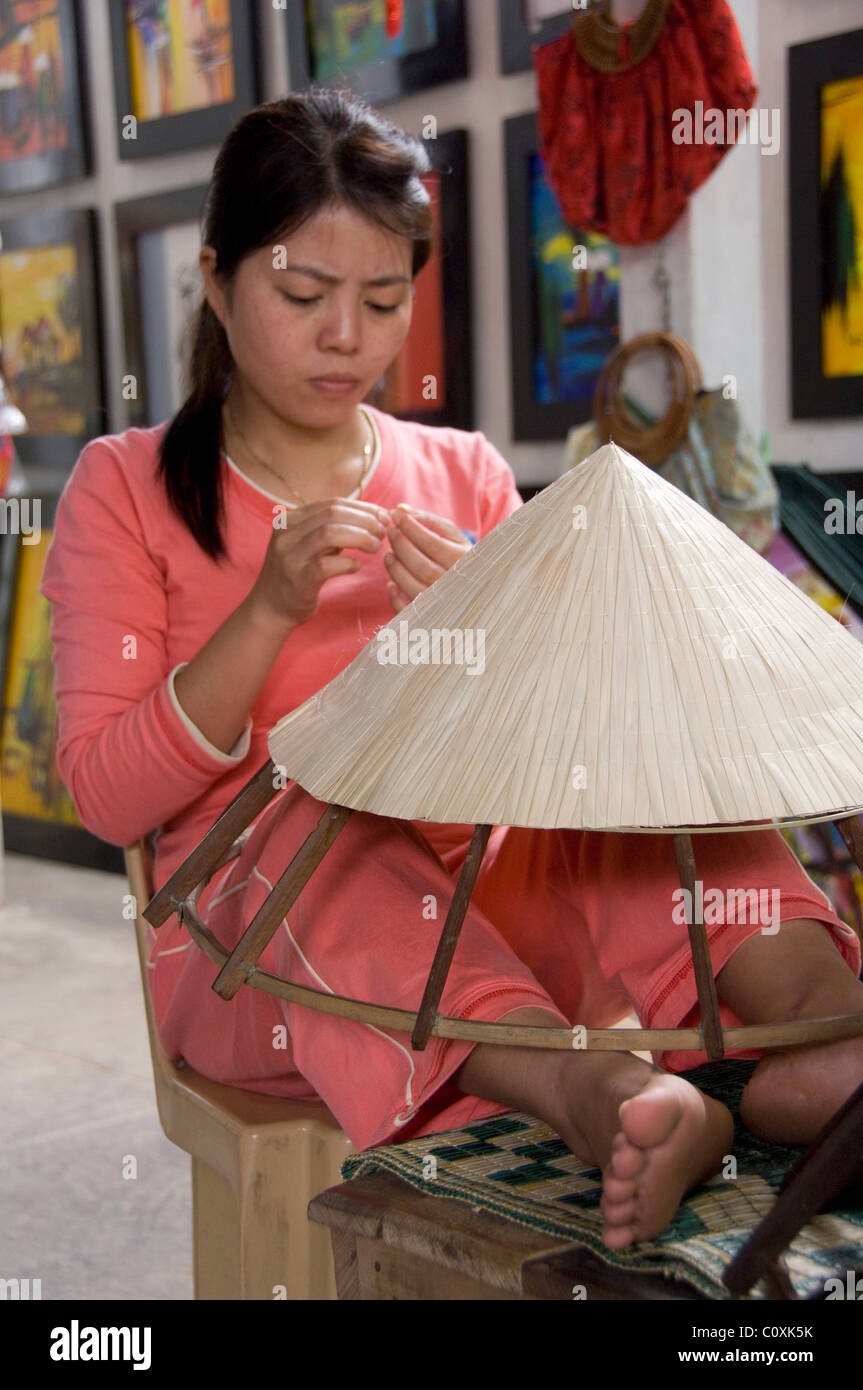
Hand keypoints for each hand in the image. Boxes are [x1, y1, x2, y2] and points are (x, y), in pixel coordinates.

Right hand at [249, 497, 392, 628]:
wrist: (270, 608)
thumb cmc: (299, 573)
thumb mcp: (311, 544)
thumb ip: (334, 528)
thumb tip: (374, 515)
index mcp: (290, 519)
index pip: (332, 503)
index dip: (363, 508)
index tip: (384, 517)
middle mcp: (286, 533)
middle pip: (333, 514)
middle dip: (365, 520)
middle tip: (383, 532)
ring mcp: (289, 556)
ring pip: (330, 533)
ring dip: (360, 537)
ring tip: (376, 547)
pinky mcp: (297, 579)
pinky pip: (326, 565)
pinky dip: (347, 563)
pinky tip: (357, 566)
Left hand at [384, 503, 472, 613]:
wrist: (480, 593)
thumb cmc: (461, 558)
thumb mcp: (453, 537)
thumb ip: (429, 521)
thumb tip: (401, 509)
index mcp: (464, 561)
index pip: (432, 543)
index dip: (411, 528)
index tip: (396, 515)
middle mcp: (455, 584)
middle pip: (420, 565)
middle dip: (400, 546)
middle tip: (390, 532)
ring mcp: (443, 603)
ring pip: (412, 586)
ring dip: (395, 569)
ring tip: (387, 555)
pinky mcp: (430, 618)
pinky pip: (408, 610)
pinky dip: (395, 597)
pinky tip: (391, 584)